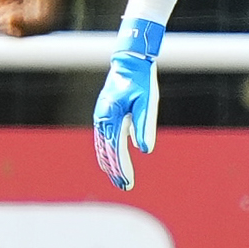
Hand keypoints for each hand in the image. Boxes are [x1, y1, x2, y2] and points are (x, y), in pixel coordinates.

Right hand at [92, 20, 162, 189]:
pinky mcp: (104, 114)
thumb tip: (145, 150)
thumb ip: (144, 126)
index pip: (116, 149)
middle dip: (115, 170)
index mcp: (112, 116)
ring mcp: (101, 116)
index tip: (128, 183)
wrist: (129, 61)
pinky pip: (102, 139)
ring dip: (110, 163)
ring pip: (102, 146)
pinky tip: (111, 160)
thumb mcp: (147, 102)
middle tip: (125, 186)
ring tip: (118, 179)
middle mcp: (103, 118)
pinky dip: (105, 152)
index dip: (122, 168)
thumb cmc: (141, 81)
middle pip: (106, 151)